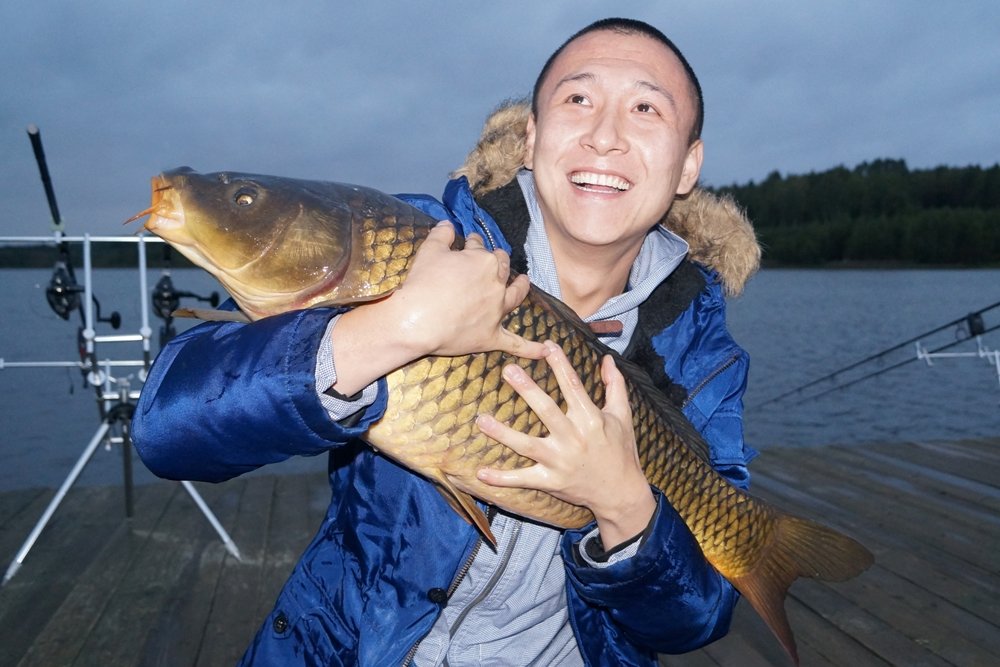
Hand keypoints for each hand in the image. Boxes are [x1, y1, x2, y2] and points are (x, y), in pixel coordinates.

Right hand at [329, 222, 546, 395]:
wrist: (417, 320)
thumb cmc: (422, 283)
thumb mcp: (429, 250)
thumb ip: (442, 234)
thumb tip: (448, 223)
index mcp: (484, 261)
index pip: (480, 247)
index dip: (473, 244)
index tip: (469, 243)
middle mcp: (496, 284)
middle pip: (502, 268)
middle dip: (499, 262)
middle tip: (495, 260)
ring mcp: (497, 311)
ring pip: (515, 296)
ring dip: (522, 287)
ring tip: (525, 282)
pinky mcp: (492, 336)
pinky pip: (515, 343)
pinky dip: (531, 349)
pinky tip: (545, 352)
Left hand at [475, 340, 655, 547]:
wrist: (621, 493)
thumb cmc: (621, 451)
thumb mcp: (623, 417)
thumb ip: (615, 386)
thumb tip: (608, 359)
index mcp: (591, 420)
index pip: (573, 386)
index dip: (560, 364)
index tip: (547, 345)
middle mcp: (574, 439)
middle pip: (546, 411)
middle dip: (527, 390)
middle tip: (508, 370)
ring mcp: (560, 462)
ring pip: (527, 445)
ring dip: (503, 433)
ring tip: (482, 419)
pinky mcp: (551, 482)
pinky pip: (523, 479)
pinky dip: (502, 478)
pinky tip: (481, 473)